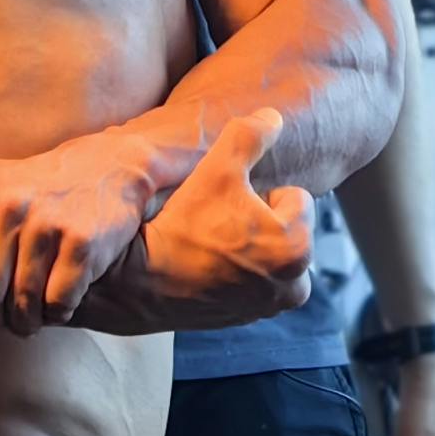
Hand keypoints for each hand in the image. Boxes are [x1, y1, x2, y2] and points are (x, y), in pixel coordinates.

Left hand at [0, 125, 162, 331]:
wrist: (107, 168)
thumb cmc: (30, 190)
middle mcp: (7, 203)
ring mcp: (47, 222)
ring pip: (23, 305)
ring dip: (24, 321)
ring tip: (26, 317)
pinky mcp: (83, 242)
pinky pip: (58, 303)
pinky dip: (57, 311)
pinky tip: (58, 299)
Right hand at [77, 112, 312, 334]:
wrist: (137, 282)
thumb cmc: (180, 225)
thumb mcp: (216, 169)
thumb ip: (249, 136)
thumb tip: (274, 115)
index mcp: (298, 248)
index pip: (294, 198)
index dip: (258, 192)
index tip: (226, 204)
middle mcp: (294, 286)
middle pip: (285, 227)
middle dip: (258, 220)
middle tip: (216, 223)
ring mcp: (269, 307)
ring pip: (268, 253)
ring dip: (248, 245)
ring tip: (209, 243)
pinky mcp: (245, 320)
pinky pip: (249, 280)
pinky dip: (233, 271)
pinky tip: (203, 264)